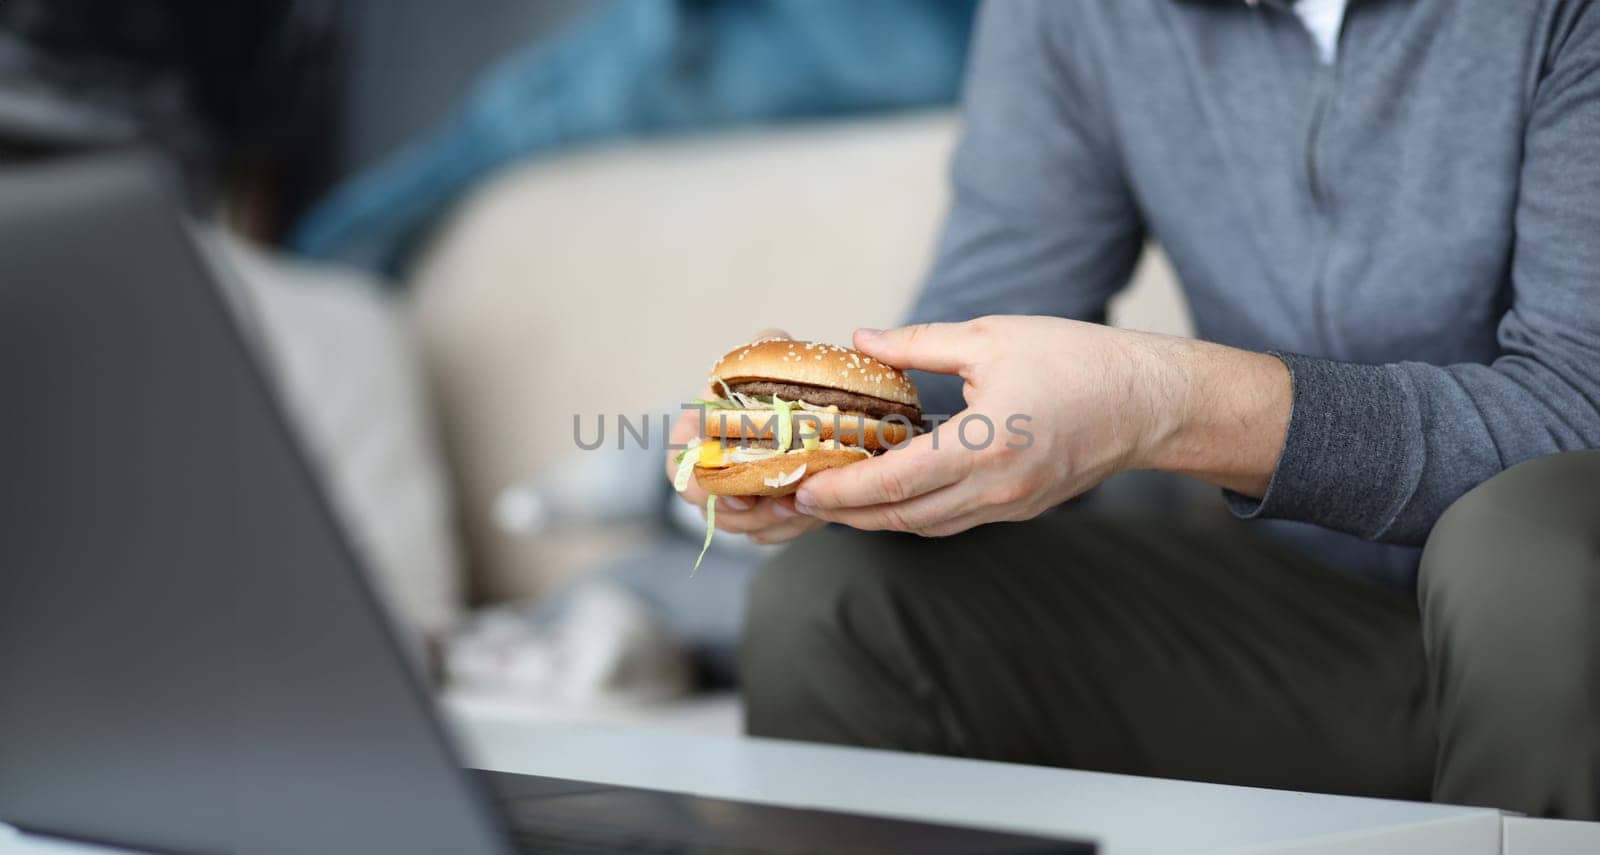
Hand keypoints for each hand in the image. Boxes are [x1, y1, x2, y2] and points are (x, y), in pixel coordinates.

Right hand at [665, 329, 826, 544]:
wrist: (804, 409)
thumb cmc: (773, 383)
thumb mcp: (767, 360)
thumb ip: (764, 350)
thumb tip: (769, 339)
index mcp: (695, 435)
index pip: (680, 470)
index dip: (703, 488)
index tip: (739, 492)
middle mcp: (708, 471)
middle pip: (714, 510)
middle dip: (751, 514)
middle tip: (788, 504)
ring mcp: (734, 497)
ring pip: (743, 527)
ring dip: (774, 524)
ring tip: (807, 509)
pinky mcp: (762, 515)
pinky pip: (768, 534)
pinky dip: (790, 529)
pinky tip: (814, 514)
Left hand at [792, 316, 1289, 536]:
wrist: (1151, 402)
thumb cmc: (1077, 360)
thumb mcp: (991, 336)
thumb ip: (919, 344)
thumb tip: (862, 340)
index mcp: (985, 443)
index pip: (893, 482)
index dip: (841, 491)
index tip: (802, 488)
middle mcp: (996, 487)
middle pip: (901, 517)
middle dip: (845, 514)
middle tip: (800, 500)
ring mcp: (1010, 505)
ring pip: (925, 526)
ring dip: (877, 518)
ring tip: (835, 499)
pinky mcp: (1021, 508)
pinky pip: (952, 521)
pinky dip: (913, 513)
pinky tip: (889, 494)